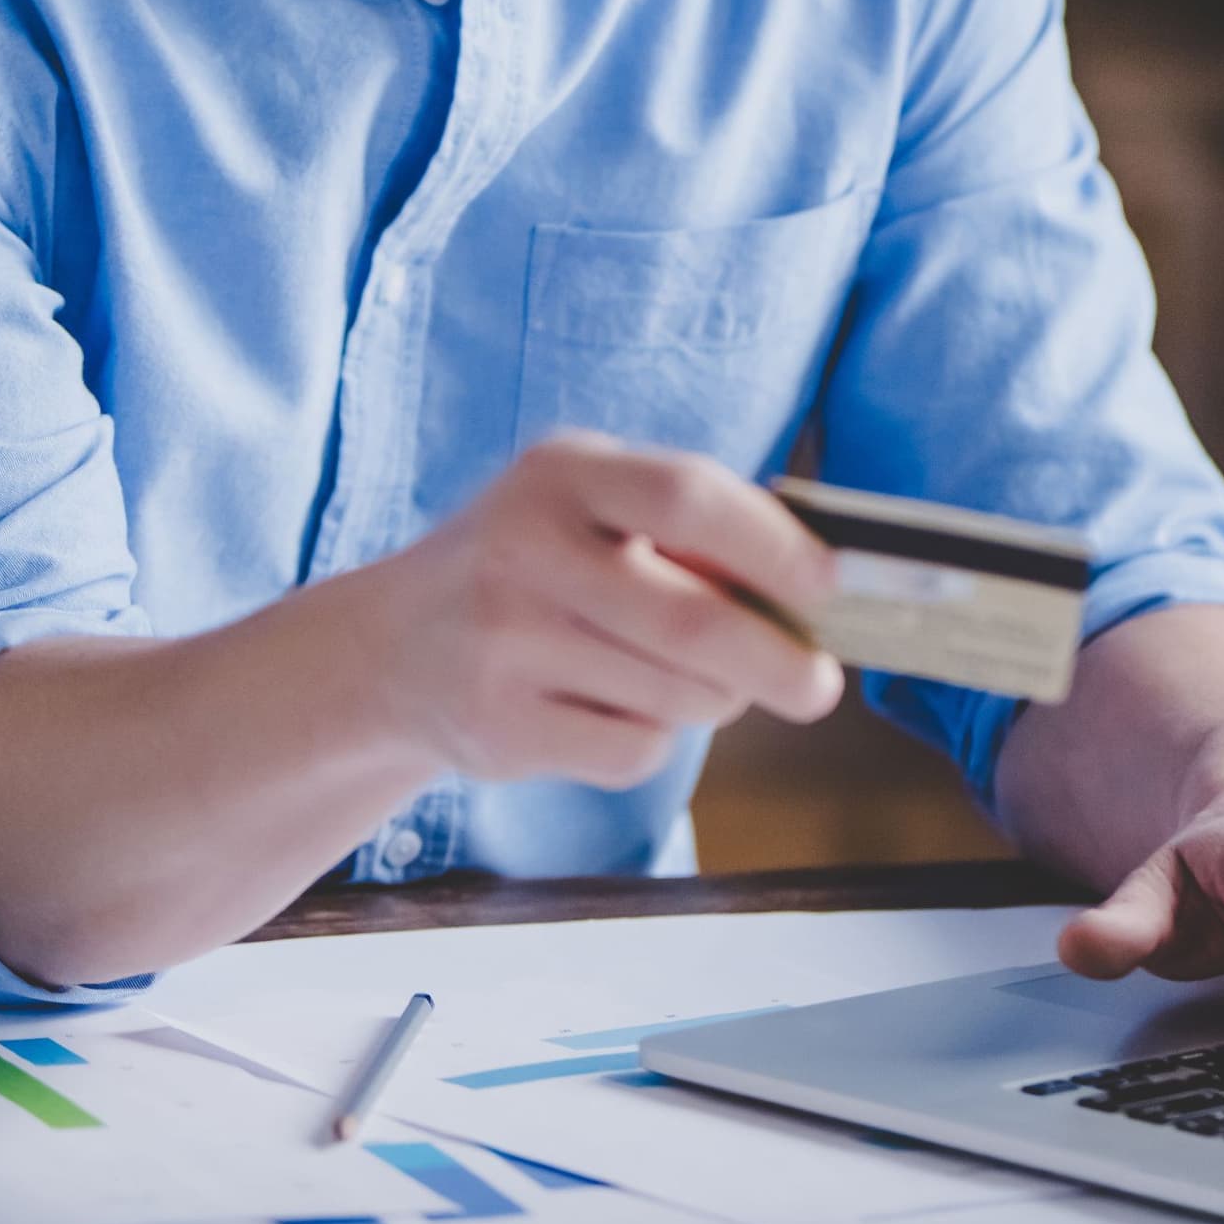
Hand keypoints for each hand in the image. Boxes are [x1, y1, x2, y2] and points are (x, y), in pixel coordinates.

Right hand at [357, 430, 842, 788]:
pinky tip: (614, 708)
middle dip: (778, 662)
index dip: (774, 545)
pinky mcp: (498, 728)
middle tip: (818, 686)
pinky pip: (633, 751)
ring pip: (675, 696)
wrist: (389, 648)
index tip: (834, 584)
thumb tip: (818, 589)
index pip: (687, 496)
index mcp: (561, 472)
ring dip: (713, 699)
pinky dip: (654, 740)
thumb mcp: (587, 506)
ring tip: (684, 678)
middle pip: (693, 622)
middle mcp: (523, 549)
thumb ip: (687, 528)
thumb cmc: (534, 565)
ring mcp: (503, 643)